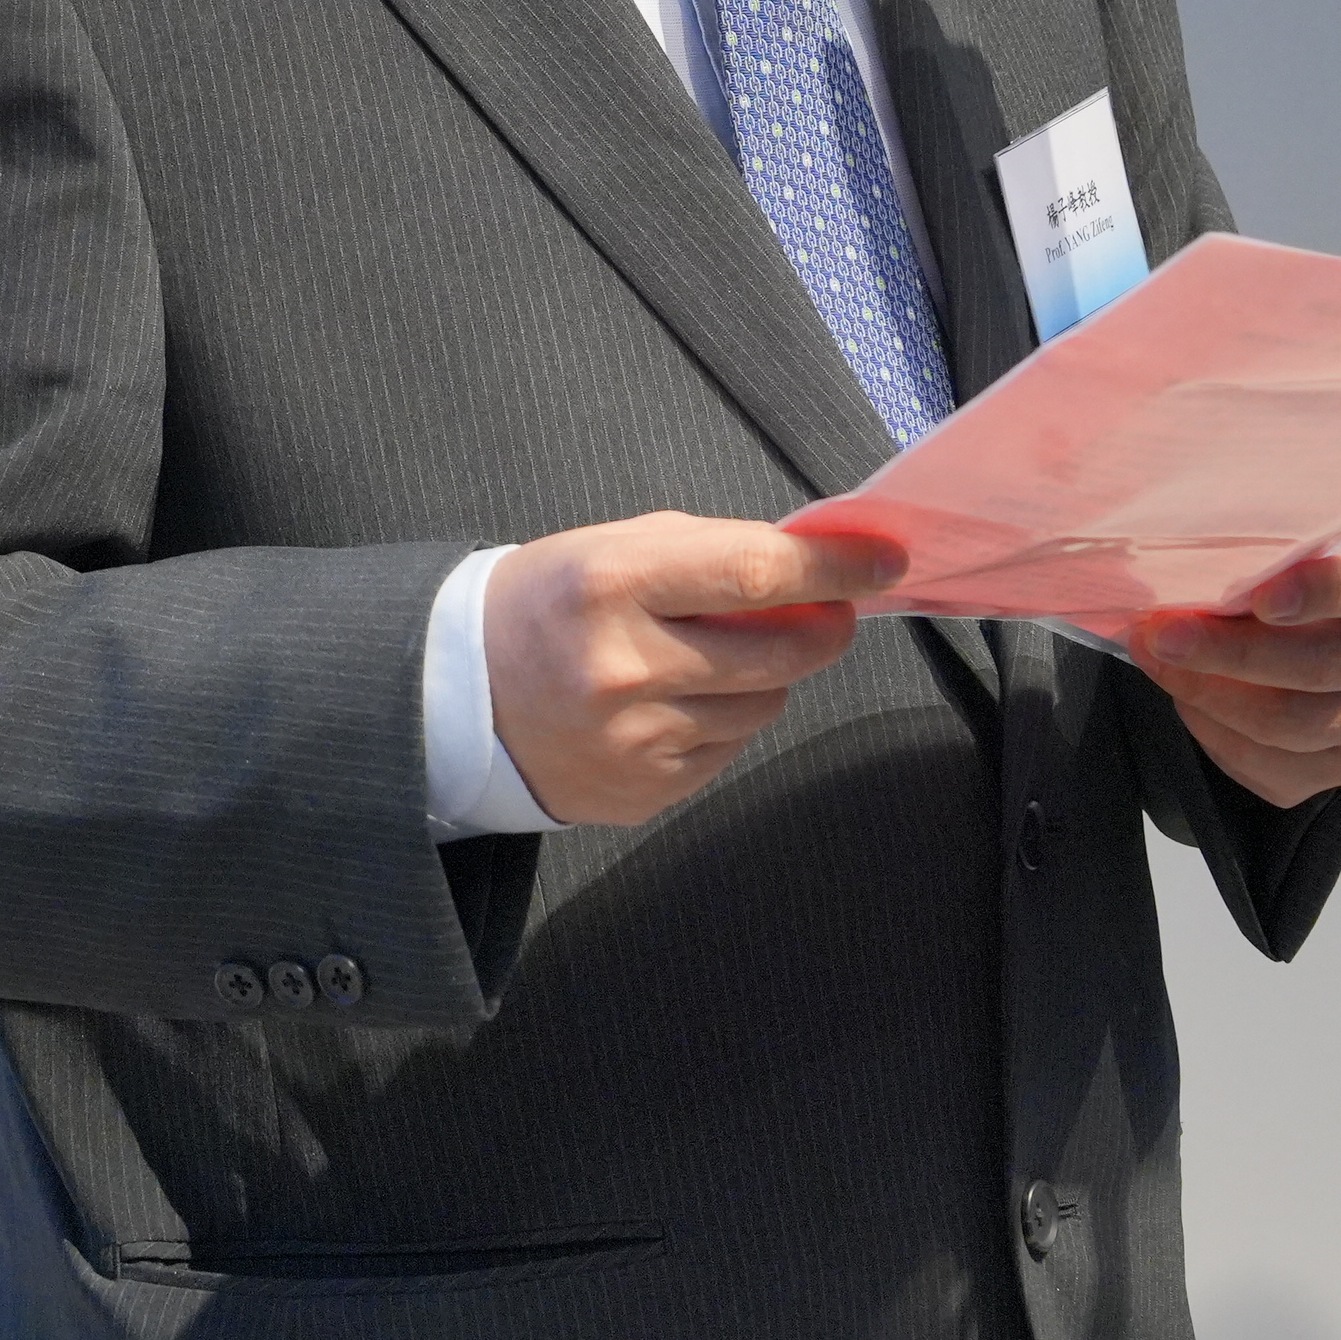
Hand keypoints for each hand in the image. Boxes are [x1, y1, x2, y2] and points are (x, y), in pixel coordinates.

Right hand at [483, 512, 905, 826]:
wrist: (457, 696)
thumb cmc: (545, 604)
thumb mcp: (609, 549)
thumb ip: (709, 554)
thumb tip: (812, 573)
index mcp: (610, 583)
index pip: (754, 572)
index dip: (833, 567)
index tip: (883, 559)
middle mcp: (624, 665)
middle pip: (779, 651)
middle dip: (821, 627)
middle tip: (822, 612)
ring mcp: (635, 738)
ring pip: (762, 706)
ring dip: (760, 678)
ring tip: (703, 660)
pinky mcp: (644, 790)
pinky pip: (727, 751)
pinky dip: (719, 723)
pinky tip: (669, 704)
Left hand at [1126, 529, 1340, 810]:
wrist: (1292, 647)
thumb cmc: (1272, 582)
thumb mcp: (1267, 556)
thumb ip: (1241, 562)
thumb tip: (1162, 588)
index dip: (1320, 591)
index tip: (1264, 600)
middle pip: (1321, 664)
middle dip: (1231, 653)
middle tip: (1164, 637)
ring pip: (1294, 721)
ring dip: (1211, 695)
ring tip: (1161, 665)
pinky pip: (1276, 763)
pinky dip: (1217, 733)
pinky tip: (1189, 702)